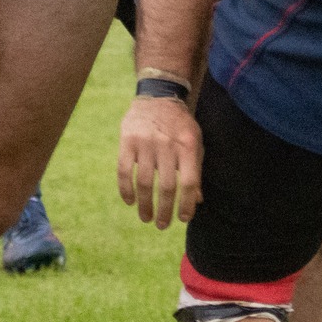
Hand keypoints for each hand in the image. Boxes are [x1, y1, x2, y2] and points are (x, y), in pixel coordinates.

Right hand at [118, 93, 201, 228]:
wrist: (158, 96)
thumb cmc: (180, 124)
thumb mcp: (195, 142)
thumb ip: (196, 170)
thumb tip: (198, 200)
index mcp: (188, 146)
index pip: (189, 182)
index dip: (186, 204)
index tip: (182, 219)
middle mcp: (167, 145)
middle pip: (167, 186)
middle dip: (165, 210)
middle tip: (162, 225)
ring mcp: (146, 143)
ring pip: (144, 182)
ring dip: (145, 205)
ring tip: (146, 218)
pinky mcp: (127, 140)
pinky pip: (124, 171)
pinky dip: (126, 189)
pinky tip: (130, 201)